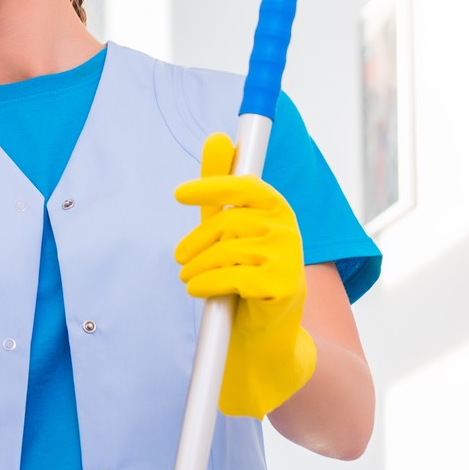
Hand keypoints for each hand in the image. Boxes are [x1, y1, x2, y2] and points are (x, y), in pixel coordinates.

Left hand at [174, 133, 317, 417]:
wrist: (264, 332)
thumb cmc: (242, 273)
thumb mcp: (228, 229)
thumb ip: (219, 190)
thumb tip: (217, 137)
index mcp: (276, 210)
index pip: (245, 186)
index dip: (212, 185)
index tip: (178, 194)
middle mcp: (288, 229)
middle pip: (227, 224)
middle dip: (195, 243)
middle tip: (181, 260)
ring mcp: (290, 258)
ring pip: (225, 252)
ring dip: (197, 269)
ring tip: (191, 280)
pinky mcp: (284, 286)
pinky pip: (231, 277)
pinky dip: (206, 285)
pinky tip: (200, 291)